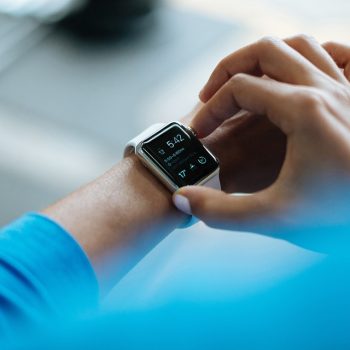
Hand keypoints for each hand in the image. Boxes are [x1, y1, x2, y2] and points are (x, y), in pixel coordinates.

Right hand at [173, 35, 349, 232]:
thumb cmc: (344, 215)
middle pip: (264, 51)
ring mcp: (347, 89)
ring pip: (298, 45)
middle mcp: (327, 89)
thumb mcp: (276, 219)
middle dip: (227, 69)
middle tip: (210, 94)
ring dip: (264, 58)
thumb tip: (182, 200)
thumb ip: (222, 212)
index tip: (199, 133)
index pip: (239, 89)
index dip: (210, 110)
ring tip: (245, 82)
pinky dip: (306, 58)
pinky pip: (334, 55)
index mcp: (304, 110)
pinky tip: (294, 79)